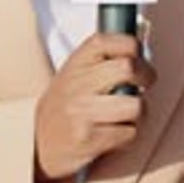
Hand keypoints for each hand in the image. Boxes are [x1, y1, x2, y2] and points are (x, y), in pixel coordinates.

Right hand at [35, 33, 155, 180]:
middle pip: (128, 67)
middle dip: (146, 76)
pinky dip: (128, 134)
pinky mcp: (87, 139)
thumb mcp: (77, 71)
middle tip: (144, 84)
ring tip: (127, 113)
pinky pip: (128, 133)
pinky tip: (114, 131)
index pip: (111, 41)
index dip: (133, 46)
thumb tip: (143, 45)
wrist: (37, 141)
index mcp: (77, 61)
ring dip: (139, 112)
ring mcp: (81, 111)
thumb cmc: (66, 103)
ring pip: (135, 105)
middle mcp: (77, 83)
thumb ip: (103, 58)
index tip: (137, 57)